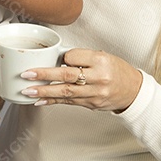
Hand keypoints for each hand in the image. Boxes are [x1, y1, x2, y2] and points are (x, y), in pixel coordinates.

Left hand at [18, 48, 142, 111]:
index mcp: (101, 61)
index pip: (73, 57)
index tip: (55, 57)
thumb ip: (82, 57)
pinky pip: (69, 102)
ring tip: (28, 90)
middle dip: (44, 75)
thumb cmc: (117, 70)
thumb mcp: (104, 56)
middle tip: (27, 74)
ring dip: (44, 91)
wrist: (133, 91)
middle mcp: (98, 78)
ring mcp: (95, 93)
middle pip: (67, 76)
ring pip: (65, 92)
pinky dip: (52, 101)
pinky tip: (40, 101)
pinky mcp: (91, 105)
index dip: (62, 57)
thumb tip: (56, 57)